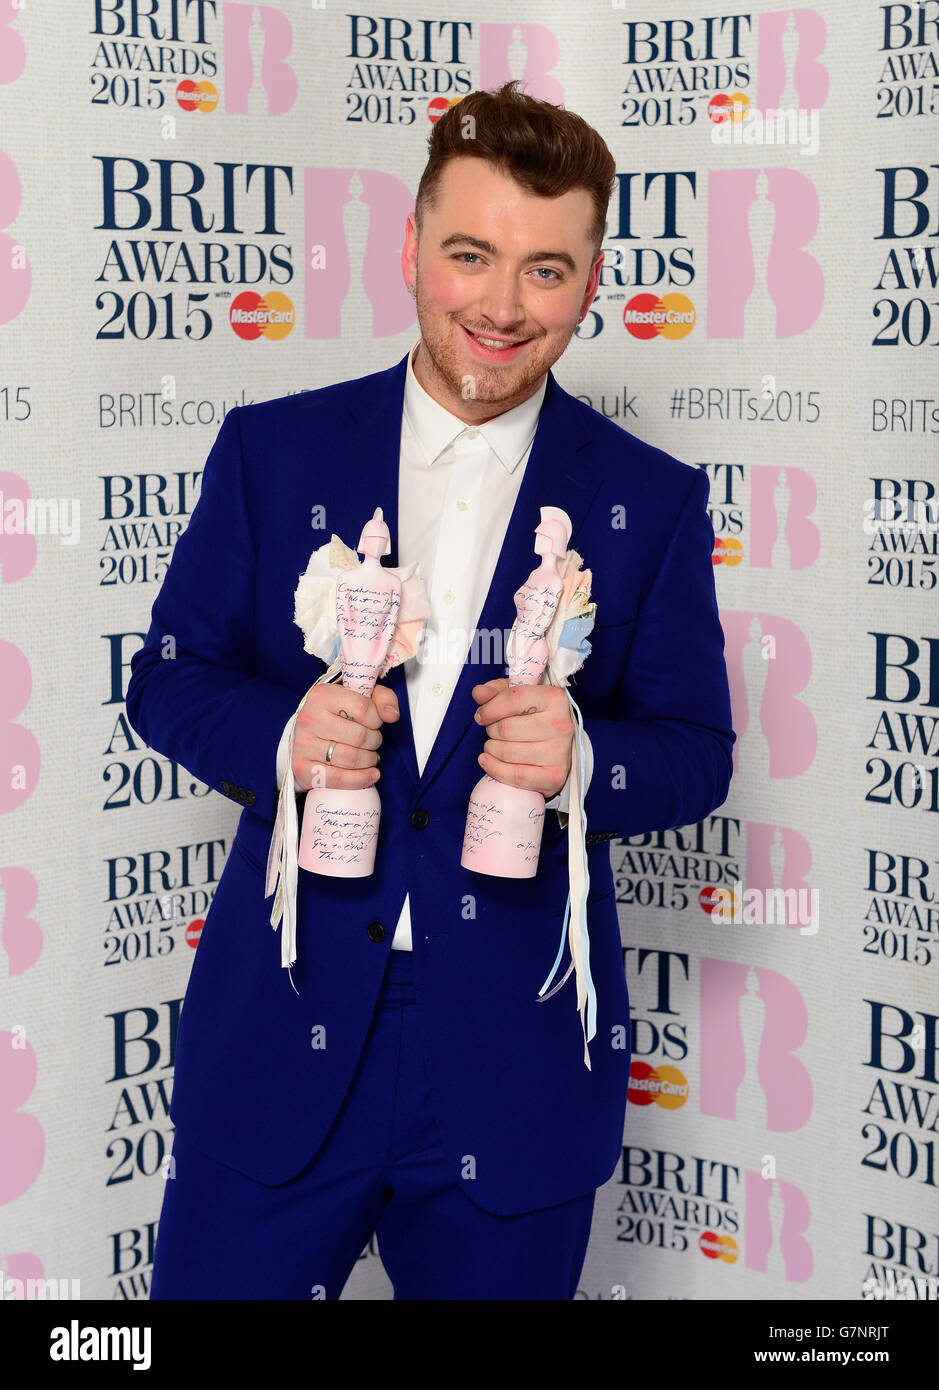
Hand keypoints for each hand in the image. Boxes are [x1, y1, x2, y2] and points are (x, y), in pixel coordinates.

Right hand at [292, 682, 398, 790]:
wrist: (307, 731)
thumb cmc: (338, 713)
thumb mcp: (360, 696)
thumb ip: (383, 698)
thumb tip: (392, 716)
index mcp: (323, 695)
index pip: (362, 708)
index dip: (377, 719)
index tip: (375, 723)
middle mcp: (309, 718)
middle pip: (359, 736)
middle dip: (374, 742)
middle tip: (373, 742)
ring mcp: (303, 744)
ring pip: (351, 759)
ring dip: (369, 760)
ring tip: (370, 757)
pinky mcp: (302, 767)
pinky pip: (338, 778)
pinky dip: (360, 779)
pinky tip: (371, 775)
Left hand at [470, 678, 572, 798]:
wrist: (562, 744)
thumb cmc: (536, 716)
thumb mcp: (518, 696)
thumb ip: (496, 691)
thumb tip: (479, 693)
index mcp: (555, 698)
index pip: (513, 699)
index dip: (489, 708)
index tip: (481, 715)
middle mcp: (560, 725)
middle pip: (506, 728)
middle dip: (491, 730)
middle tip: (493, 731)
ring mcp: (559, 752)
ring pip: (507, 752)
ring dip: (491, 749)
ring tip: (494, 745)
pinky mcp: (554, 776)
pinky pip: (515, 775)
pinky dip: (495, 769)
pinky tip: (487, 761)